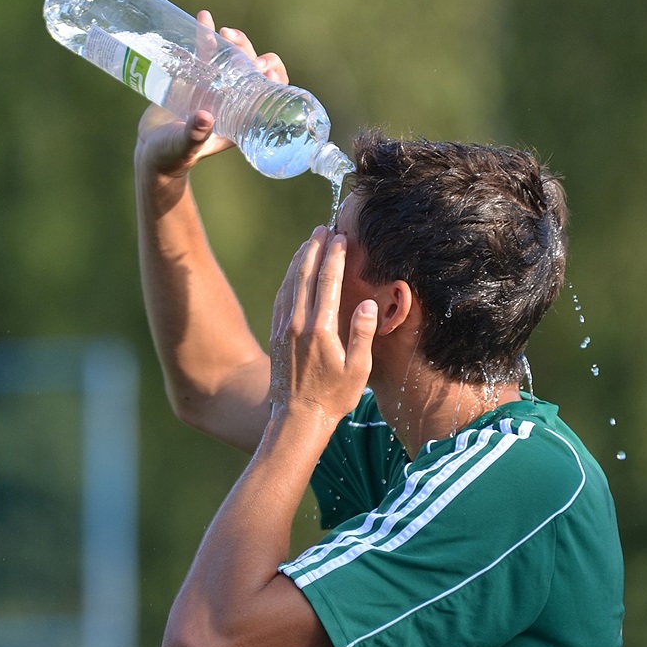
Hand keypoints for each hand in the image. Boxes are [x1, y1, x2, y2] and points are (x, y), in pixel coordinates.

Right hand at [135, 12, 288, 177]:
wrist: (150, 151)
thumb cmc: (172, 156)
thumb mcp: (184, 146)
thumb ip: (194, 135)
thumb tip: (204, 117)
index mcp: (242, 121)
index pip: (269, 99)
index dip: (274, 82)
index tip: (267, 69)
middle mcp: (233, 103)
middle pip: (254, 73)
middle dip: (252, 55)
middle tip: (238, 46)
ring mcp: (215, 89)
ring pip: (233, 59)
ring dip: (234, 42)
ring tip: (223, 32)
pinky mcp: (195, 78)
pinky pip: (206, 53)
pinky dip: (206, 35)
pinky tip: (203, 17)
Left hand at [269, 227, 377, 426]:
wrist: (298, 419)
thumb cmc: (334, 397)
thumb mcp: (358, 370)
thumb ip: (363, 335)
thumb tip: (369, 304)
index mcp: (321, 330)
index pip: (328, 282)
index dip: (335, 257)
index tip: (342, 238)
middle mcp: (299, 324)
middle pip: (306, 275)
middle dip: (316, 248)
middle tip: (324, 228)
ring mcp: (284, 328)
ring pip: (290, 284)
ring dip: (300, 259)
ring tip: (310, 241)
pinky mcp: (276, 335)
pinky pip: (281, 298)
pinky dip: (288, 279)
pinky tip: (293, 271)